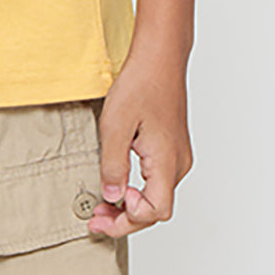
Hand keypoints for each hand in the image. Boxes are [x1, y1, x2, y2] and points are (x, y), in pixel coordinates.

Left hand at [87, 43, 192, 236]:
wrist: (160, 57)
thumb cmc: (141, 83)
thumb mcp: (115, 126)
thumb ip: (113, 166)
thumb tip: (112, 197)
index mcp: (167, 162)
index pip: (154, 212)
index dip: (128, 217)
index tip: (104, 204)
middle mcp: (179, 163)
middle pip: (157, 209)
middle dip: (126, 218)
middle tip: (96, 217)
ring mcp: (178, 154)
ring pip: (158, 195)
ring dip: (131, 204)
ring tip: (104, 201)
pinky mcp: (173, 146)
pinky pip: (158, 179)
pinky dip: (139, 187)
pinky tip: (119, 181)